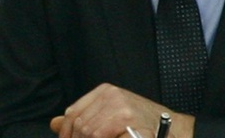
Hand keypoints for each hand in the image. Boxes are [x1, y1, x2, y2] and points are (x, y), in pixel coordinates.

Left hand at [49, 83, 193, 137]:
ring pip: (87, 131)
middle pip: (78, 124)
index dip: (66, 133)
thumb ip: (83, 119)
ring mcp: (119, 105)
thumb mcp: (108, 118)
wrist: (170, 130)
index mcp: (104, 92)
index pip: (72, 113)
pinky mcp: (125, 117)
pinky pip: (99, 134)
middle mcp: (111, 94)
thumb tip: (54, 124)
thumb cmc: (139, 126)